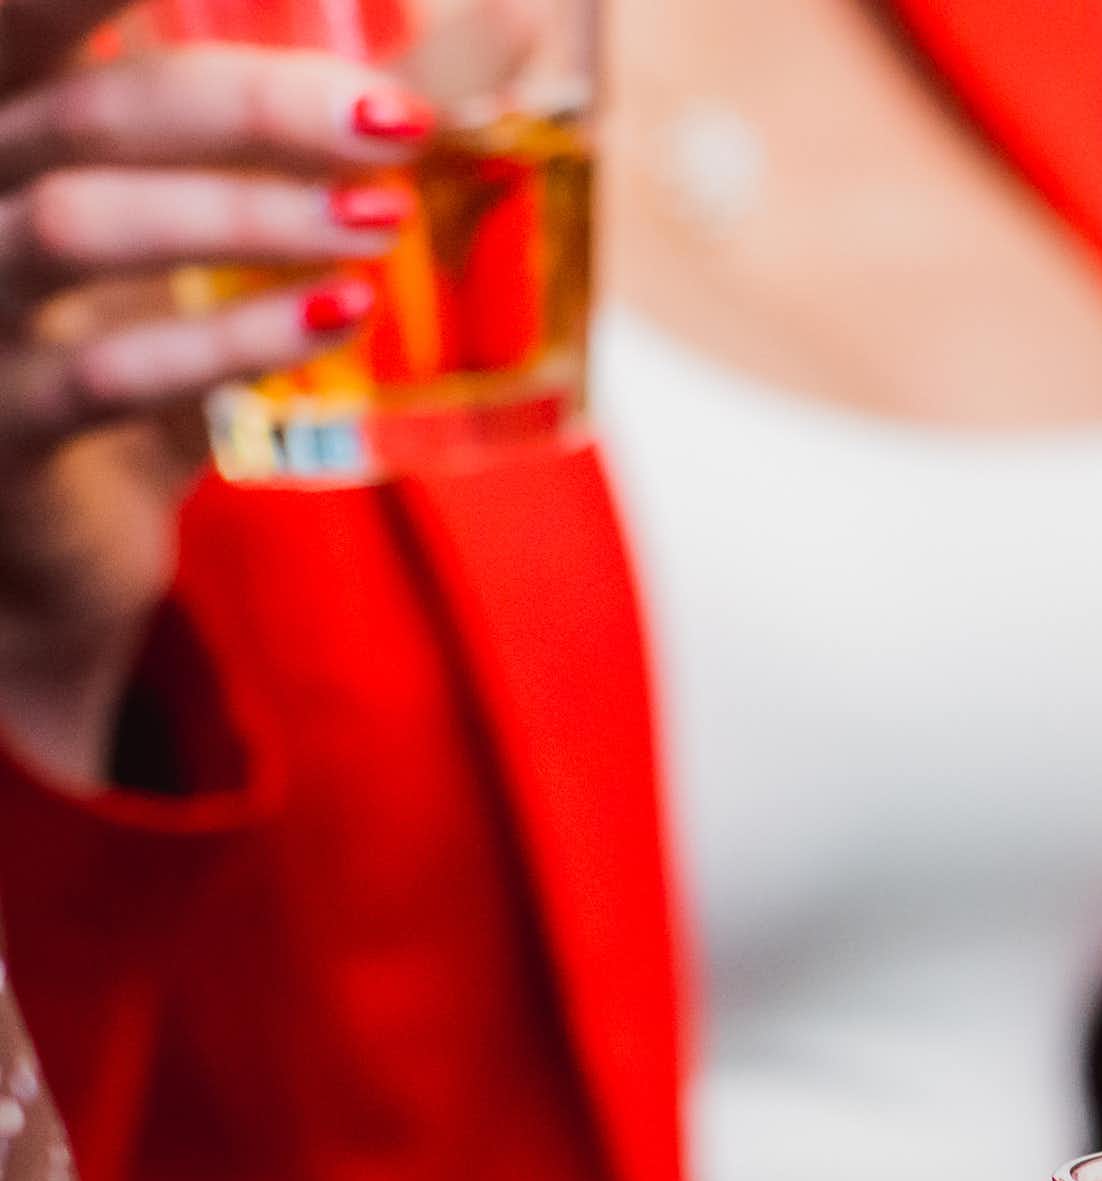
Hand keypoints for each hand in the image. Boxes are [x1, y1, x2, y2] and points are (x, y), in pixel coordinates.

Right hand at [0, 0, 425, 780]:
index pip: (44, 18)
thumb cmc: (124, 365)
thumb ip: (250, 165)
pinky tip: (336, 316)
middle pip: (95, 105)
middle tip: (393, 119)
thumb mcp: (182, 251)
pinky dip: (232, 341)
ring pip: (82, 223)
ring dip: (244, 215)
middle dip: (254, 101)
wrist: (50, 549)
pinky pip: (114, 374)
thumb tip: (405, 95)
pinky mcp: (8, 420)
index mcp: (18, 128)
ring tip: (380, 220)